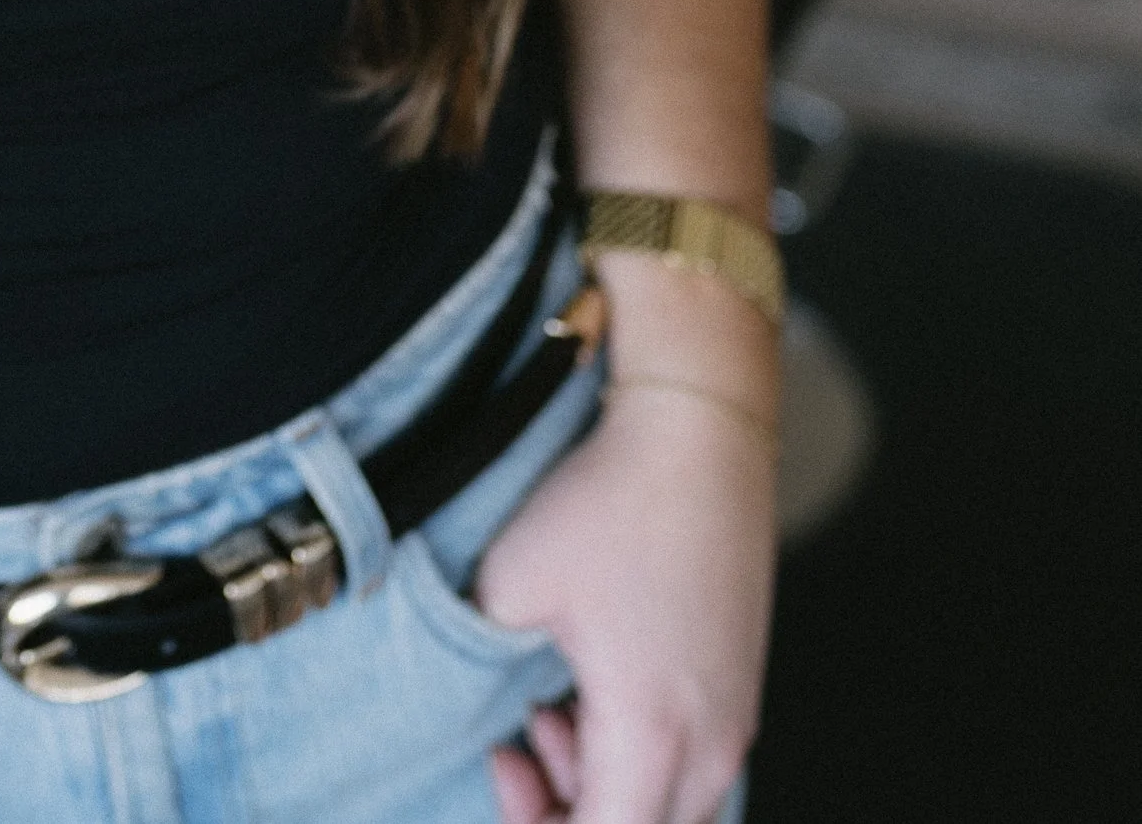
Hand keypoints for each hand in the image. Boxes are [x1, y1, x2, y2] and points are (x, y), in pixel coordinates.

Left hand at [477, 378, 773, 823]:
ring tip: (547, 712)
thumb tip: (475, 704)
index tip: (502, 779)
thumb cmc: (610, 501)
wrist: (696, 427)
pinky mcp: (737, 687)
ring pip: (669, 807)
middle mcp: (709, 744)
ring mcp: (733, 717)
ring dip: (601, 785)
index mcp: (653, 734)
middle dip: (568, 817)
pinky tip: (587, 692)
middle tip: (513, 758)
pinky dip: (633, 753)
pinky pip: (688, 763)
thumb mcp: (507, 585)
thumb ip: (481, 666)